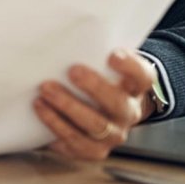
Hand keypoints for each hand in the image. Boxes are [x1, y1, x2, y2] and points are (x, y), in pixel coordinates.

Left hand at [32, 49, 155, 159]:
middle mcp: (128, 113)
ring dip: (67, 108)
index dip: (130, 67)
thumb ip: (94, 53)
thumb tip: (65, 33)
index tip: (113, 55)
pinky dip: (56, 128)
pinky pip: (75, 144)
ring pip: (94, 126)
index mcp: (134, 88)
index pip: (142, 77)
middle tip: (72, 71)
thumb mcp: (103, 65)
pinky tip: (42, 113)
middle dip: (94, 87)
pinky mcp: (93, 150)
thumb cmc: (99, 80)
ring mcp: (113, 135)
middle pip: (117, 103)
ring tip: (44, 93)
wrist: (105, 112)